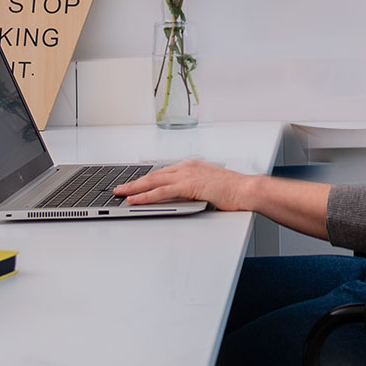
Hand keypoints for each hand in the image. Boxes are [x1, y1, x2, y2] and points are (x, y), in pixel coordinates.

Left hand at [112, 159, 250, 210]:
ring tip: (120, 193)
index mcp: (191, 166)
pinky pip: (161, 192)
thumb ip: (193, 189)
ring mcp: (187, 175)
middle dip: (134, 182)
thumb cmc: (232, 190)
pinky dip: (145, 196)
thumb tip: (181, 198)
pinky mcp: (188, 186)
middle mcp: (187, 167)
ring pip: (153, 182)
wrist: (245, 189)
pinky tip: (135, 200)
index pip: (162, 172)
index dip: (146, 179)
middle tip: (119, 188)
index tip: (134, 184)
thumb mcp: (208, 186)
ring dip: (134, 188)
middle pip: (154, 175)